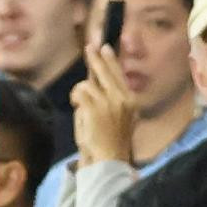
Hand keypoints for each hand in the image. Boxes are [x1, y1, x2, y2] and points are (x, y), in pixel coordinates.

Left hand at [71, 43, 136, 165]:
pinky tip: (77, 105)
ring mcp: (108, 102)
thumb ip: (113, 98)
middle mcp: (122, 99)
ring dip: (79, 92)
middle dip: (96, 59)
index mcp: (131, 101)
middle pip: (106, 71)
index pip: (120, 75)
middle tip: (90, 47)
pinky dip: (75, 97)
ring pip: (88, 84)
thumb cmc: (112, 142)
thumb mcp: (121, 118)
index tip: (105, 49)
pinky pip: (80, 92)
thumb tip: (99, 78)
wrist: (109, 159)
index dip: (111, 61)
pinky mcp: (94, 107)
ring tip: (78, 102)